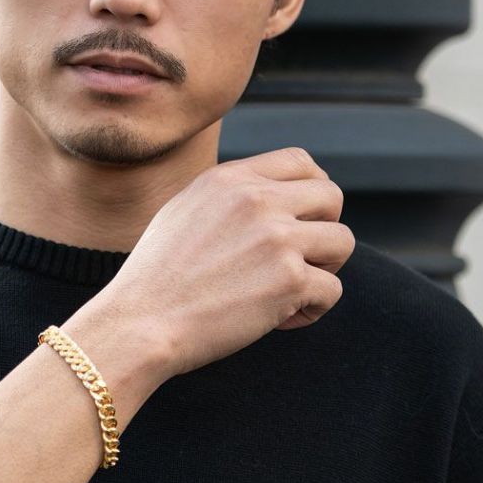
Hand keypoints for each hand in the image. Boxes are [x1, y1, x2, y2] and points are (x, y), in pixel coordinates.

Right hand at [102, 147, 354, 380]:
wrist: (140, 321)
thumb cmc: (156, 274)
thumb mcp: (184, 209)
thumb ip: (229, 195)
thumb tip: (270, 195)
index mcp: (230, 178)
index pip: (301, 161)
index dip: (312, 189)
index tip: (304, 217)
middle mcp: (257, 199)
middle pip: (332, 196)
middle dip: (324, 227)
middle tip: (300, 258)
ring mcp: (277, 238)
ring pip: (342, 242)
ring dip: (324, 269)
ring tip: (290, 290)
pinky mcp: (290, 280)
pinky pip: (332, 290)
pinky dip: (312, 309)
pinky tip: (279, 318)